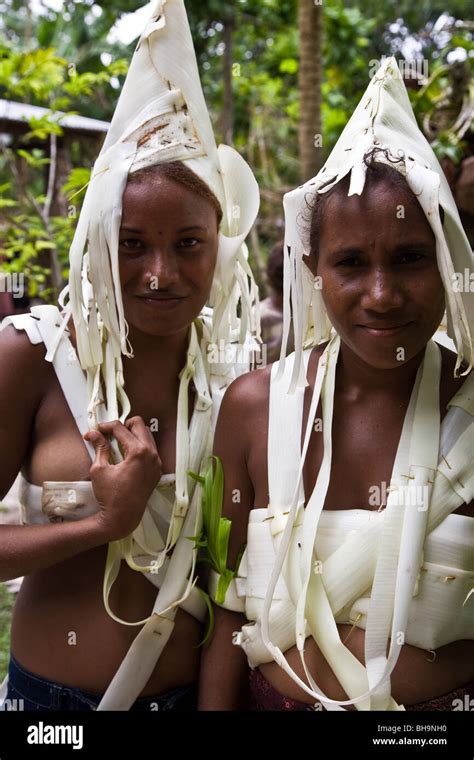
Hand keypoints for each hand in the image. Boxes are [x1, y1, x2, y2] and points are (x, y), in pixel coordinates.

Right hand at [83, 417, 162, 541]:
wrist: (122, 517)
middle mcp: (151, 454)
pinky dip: (139, 446)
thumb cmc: (110, 496)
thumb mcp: (99, 469)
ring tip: (117, 443)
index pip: (121, 428)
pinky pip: (150, 449)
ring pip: (146, 435)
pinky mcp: (156, 470)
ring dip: (132, 435)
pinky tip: (126, 454)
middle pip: (138, 425)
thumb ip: (99, 447)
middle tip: (109, 433)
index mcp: (138, 452)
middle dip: (123, 426)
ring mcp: (156, 462)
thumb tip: (92, 433)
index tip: (97, 430)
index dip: (106, 426)